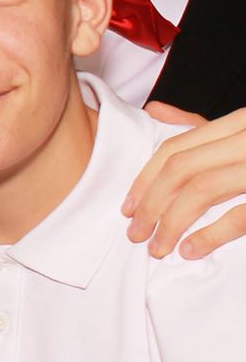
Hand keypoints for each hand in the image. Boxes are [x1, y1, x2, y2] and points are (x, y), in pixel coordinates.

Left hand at [125, 103, 245, 258]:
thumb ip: (205, 126)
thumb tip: (155, 111)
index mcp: (242, 121)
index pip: (176, 148)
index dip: (145, 178)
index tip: (127, 206)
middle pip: (182, 169)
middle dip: (151, 204)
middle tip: (134, 233)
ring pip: (203, 190)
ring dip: (171, 222)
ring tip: (156, 247)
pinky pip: (240, 214)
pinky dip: (210, 235)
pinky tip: (191, 250)